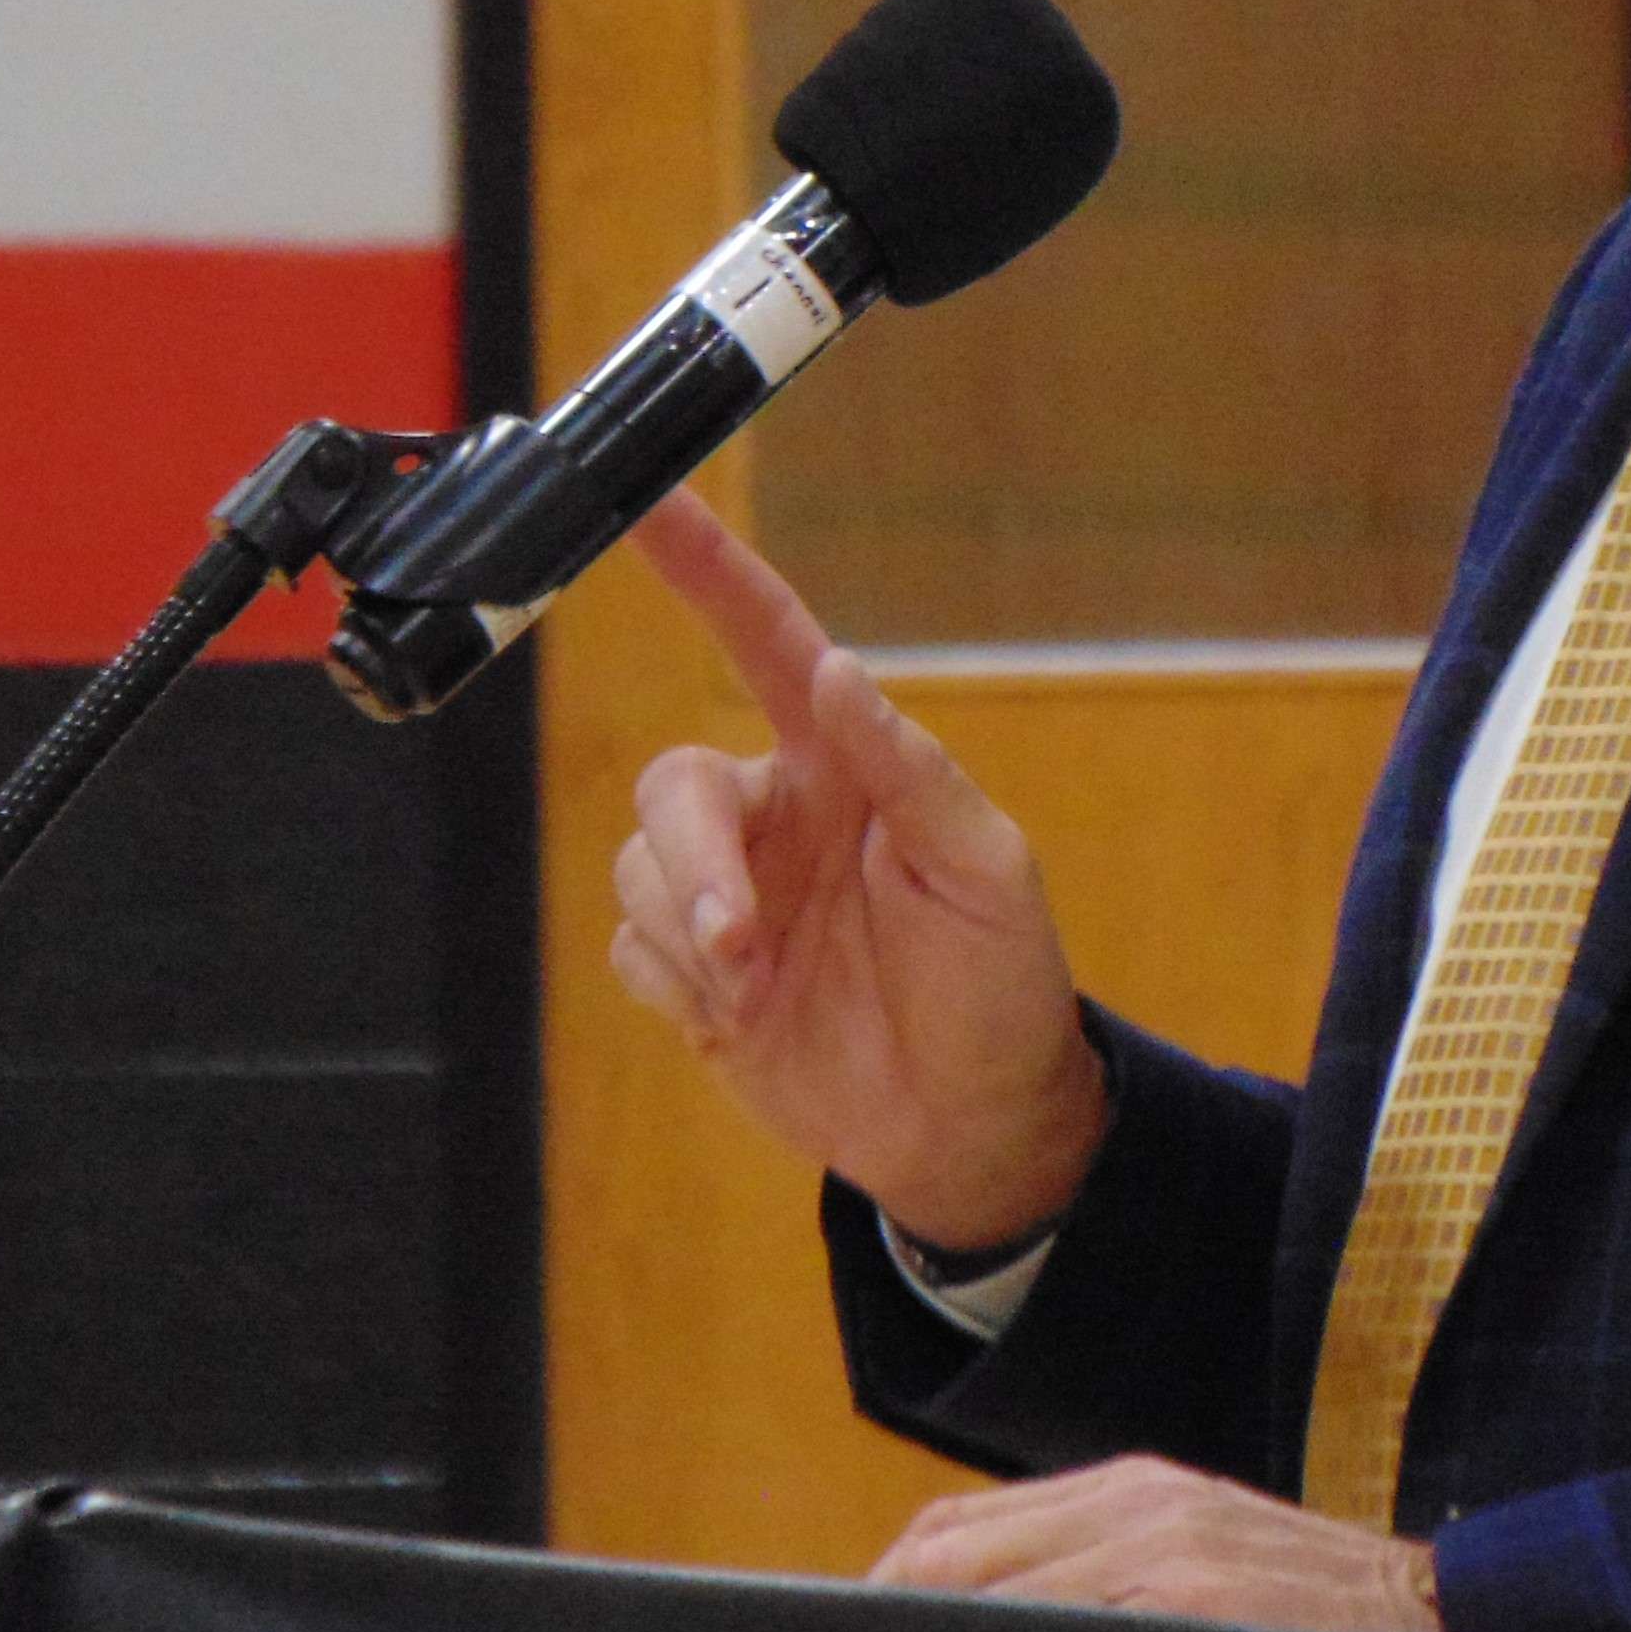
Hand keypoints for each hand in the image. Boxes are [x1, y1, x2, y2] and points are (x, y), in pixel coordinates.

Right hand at [609, 491, 1107, 1249]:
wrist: (973, 1129)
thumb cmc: (1000, 984)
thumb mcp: (986, 871)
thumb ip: (910, 771)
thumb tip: (841, 673)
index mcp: (844, 766)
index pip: (766, 641)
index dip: (706, 568)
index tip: (646, 502)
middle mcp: (774, 816)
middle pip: (673, 782)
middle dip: (691, 861)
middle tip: (739, 943)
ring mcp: (728, 896)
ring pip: (637, 868)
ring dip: (689, 936)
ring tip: (760, 994)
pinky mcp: (692, 978)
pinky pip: (630, 951)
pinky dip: (675, 987)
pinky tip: (740, 1018)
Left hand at [871, 1456, 1442, 1631]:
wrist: (1453, 1616)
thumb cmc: (1324, 1623)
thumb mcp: (1212, 1563)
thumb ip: (1118, 1582)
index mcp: (1128, 1491)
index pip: (954, 1530)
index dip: (882, 1595)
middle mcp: (1133, 1506)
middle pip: (948, 1557)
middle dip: (884, 1631)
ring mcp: (1164, 1552)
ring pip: (995, 1604)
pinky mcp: (1199, 1605)